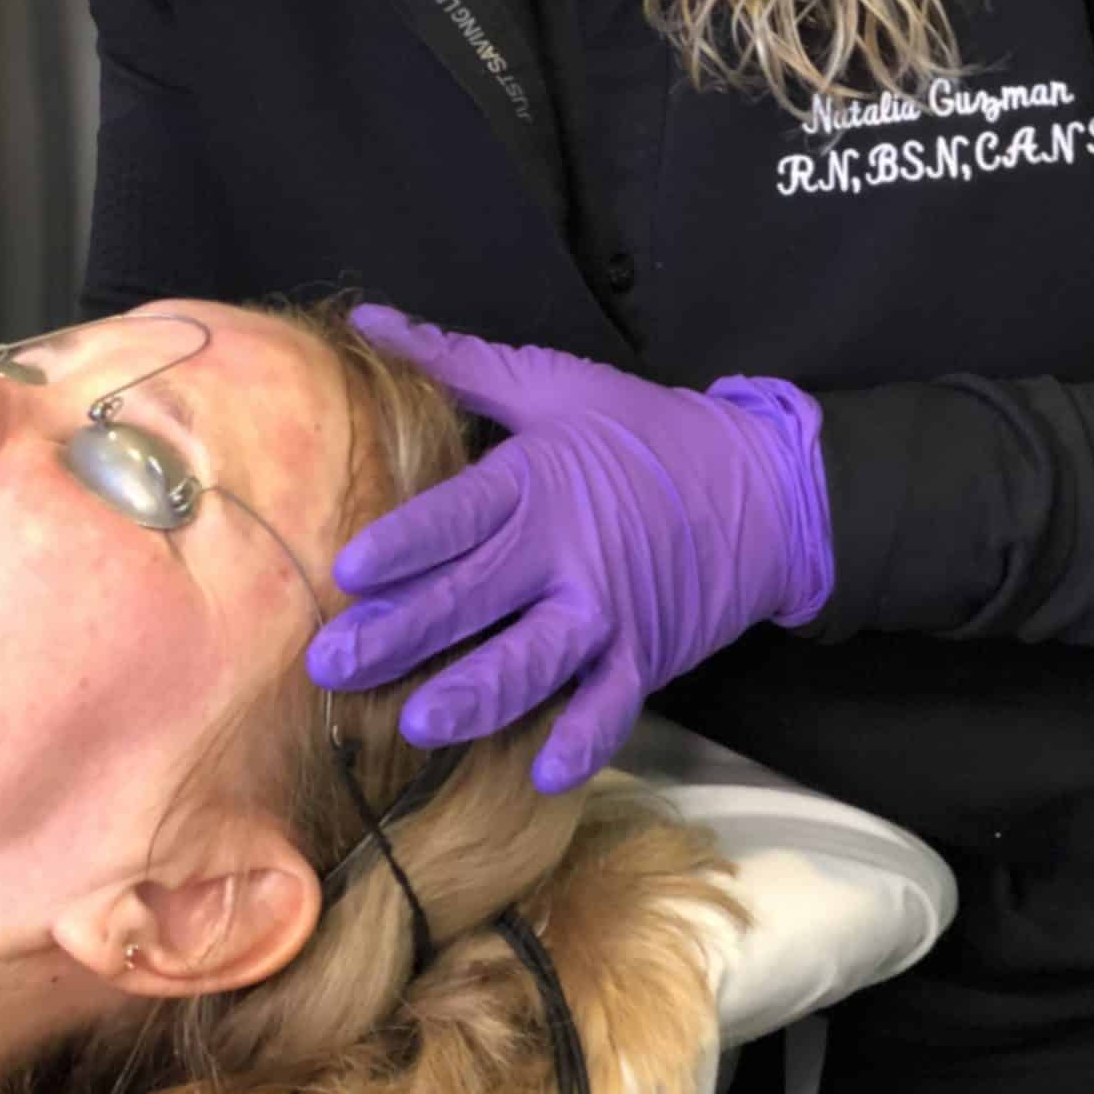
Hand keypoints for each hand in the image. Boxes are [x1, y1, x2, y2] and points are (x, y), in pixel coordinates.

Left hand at [307, 310, 833, 791]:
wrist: (763, 486)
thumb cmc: (643, 429)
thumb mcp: (551, 383)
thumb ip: (455, 361)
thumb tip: (369, 321)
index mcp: (538, 481)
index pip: (457, 516)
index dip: (404, 544)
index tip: (348, 569)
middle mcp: (567, 553)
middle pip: (471, 598)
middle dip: (399, 635)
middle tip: (331, 665)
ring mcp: (608, 611)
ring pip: (531, 662)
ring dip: (474, 695)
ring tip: (419, 722)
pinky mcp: (644, 655)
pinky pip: (609, 707)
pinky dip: (581, 740)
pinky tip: (539, 772)